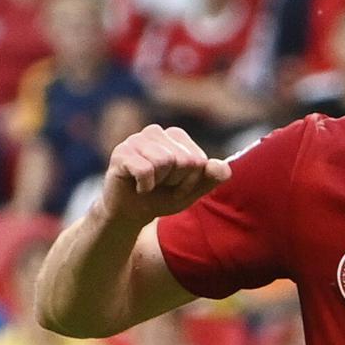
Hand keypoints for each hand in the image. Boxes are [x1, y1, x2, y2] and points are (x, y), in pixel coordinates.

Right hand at [98, 123, 229, 224]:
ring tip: (150, 184)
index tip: (177, 185)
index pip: (199, 161)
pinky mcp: (121, 153)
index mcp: (177, 136)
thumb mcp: (193, 191)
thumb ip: (212, 178)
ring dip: (160, 183)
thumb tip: (224, 166)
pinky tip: (138, 186)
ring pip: (164, 161)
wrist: (131, 212)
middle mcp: (156, 132)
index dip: (191, 181)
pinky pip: (144, 170)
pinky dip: (144, 186)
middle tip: (162, 186)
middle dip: (176, 182)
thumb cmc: (163, 197)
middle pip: (184, 160)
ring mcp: (136, 139)